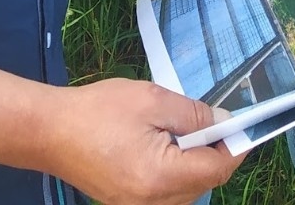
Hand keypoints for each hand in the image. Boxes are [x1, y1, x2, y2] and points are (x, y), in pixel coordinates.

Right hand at [49, 79, 243, 204]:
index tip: (245, 124)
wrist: (48, 131)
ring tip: (183, 131)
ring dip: (195, 163)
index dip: (236, 146)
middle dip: (215, 153)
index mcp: (160, 178)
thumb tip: (225, 123)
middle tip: (212, 120)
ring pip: (187, 191)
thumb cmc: (97, 110)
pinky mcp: (127, 203)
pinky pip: (167, 193)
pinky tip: (165, 146)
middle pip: (204, 183)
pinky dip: (175, 171)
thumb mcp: (152, 100)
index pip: (216, 169)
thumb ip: (193, 114)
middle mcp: (153, 203)